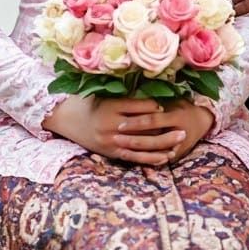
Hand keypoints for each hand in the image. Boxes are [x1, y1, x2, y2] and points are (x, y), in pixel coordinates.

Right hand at [43, 96, 194, 165]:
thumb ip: (125, 94)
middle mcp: (111, 124)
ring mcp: (110, 140)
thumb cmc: (88, 102)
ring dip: (162, 144)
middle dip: (165, 128)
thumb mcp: (103, 93)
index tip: (167, 105)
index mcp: (110, 106)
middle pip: (143, 127)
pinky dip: (150, 158)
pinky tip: (164, 157)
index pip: (138, 107)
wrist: (65, 118)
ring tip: (179, 141)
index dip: (154, 106)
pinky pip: (133, 157)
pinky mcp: (110, 151)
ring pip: (141, 144)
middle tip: (183, 127)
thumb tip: (152, 91)